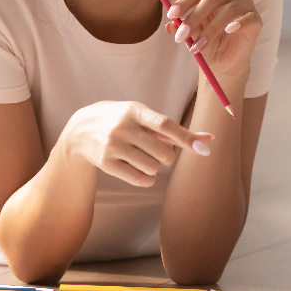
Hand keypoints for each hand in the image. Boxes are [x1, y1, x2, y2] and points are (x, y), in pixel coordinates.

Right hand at [63, 101, 214, 186]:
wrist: (80, 131)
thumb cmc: (122, 121)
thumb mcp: (142, 116)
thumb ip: (174, 129)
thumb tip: (210, 139)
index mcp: (135, 111)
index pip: (165, 125)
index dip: (187, 138)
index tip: (205, 148)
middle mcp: (123, 127)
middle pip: (163, 153)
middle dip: (167, 157)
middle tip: (157, 151)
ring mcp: (113, 146)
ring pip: (153, 168)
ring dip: (155, 168)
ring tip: (143, 158)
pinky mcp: (106, 163)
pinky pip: (140, 180)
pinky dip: (147, 179)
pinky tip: (140, 170)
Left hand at [165, 0, 261, 77]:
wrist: (222, 61)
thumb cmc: (206, 40)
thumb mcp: (190, 33)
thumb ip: (180, 26)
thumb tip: (170, 25)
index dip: (185, 1)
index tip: (171, 15)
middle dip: (194, 17)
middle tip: (181, 36)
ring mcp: (246, 4)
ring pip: (229, 10)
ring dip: (210, 30)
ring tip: (197, 47)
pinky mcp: (256, 19)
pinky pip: (248, 18)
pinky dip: (238, 23)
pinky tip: (227, 31)